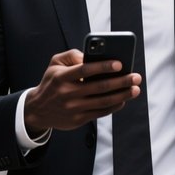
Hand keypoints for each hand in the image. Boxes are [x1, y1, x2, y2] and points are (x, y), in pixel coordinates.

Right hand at [24, 49, 141, 134]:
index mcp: (62, 77)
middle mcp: (68, 93)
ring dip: (122, 95)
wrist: (38, 109)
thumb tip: (91, 56)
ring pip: (103, 101)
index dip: (103, 67)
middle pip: (99, 87)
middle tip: (136, 77)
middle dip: (121, 81)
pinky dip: (114, 106)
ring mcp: (74, 108)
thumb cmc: (52, 82)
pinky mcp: (79, 119)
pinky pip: (101, 112)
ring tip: (135, 89)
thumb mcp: (55, 64)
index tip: (120, 63)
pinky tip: (123, 99)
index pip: (85, 70)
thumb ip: (72, 55)